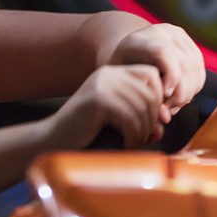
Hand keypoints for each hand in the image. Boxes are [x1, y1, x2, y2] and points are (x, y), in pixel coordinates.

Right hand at [45, 65, 163, 149]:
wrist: (53, 141)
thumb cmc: (87, 134)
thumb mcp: (120, 122)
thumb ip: (142, 118)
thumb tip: (164, 121)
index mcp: (113, 72)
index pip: (151, 75)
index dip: (159, 99)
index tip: (154, 122)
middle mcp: (108, 73)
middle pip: (151, 92)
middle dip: (152, 119)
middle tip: (142, 137)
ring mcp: (102, 85)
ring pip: (143, 106)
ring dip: (143, 131)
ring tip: (132, 142)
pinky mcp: (97, 100)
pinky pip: (130, 118)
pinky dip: (133, 136)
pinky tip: (124, 144)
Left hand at [106, 24, 204, 112]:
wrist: (127, 55)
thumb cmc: (121, 75)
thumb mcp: (123, 85)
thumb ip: (142, 101)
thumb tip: (165, 119)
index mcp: (139, 39)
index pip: (162, 52)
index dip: (170, 76)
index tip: (166, 96)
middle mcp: (161, 32)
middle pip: (184, 62)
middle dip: (180, 92)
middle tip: (168, 109)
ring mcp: (178, 36)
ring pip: (195, 68)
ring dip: (188, 92)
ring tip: (172, 105)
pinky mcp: (190, 44)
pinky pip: (200, 70)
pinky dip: (194, 88)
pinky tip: (179, 97)